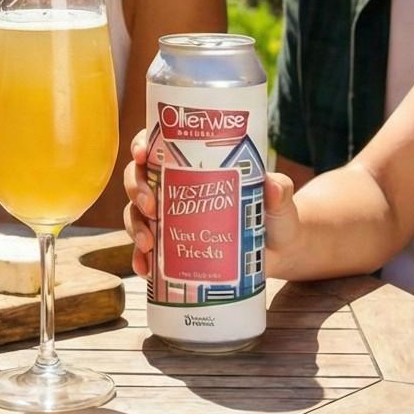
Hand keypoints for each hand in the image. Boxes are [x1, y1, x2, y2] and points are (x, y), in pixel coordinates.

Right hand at [127, 140, 296, 278]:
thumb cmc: (273, 215)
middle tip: (151, 207)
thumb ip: (279, 191)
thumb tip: (272, 185)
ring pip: (136, 213)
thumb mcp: (278, 201)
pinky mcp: (172, 247)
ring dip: (134, 227)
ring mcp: (170, 218)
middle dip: (137, 190)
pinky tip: (145, 268)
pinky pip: (145, 250)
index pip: (157, 147)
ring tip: (148, 244)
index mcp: (193, 166)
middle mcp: (174, 188)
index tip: (141, 154)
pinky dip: (140, 259)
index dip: (140, 146)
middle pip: (139, 179)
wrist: (277, 252)